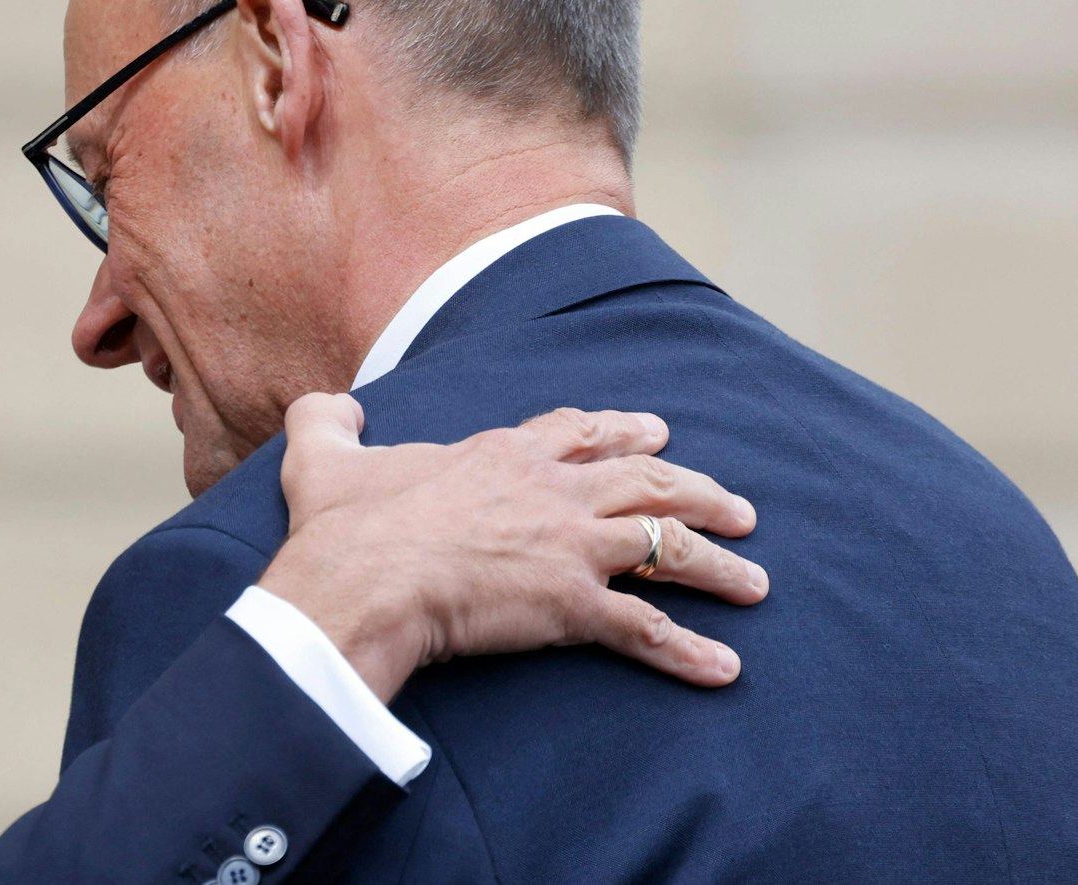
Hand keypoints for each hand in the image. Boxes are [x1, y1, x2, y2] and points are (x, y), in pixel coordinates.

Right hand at [256, 395, 766, 700]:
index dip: (623, 431)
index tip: (657, 431)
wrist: (362, 581)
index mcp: (502, 454)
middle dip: (700, 490)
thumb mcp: (322, 457)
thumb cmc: (344, 527)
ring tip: (755, 582)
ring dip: (717, 566)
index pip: (579, 431)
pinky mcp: (572, 604)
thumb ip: (326, 420)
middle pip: (647, 480)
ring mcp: (569, 546)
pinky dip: (689, 651)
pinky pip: (646, 629)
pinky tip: (723, 670)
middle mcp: (551, 491)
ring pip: (667, 546)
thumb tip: (330, 405)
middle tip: (737, 506)